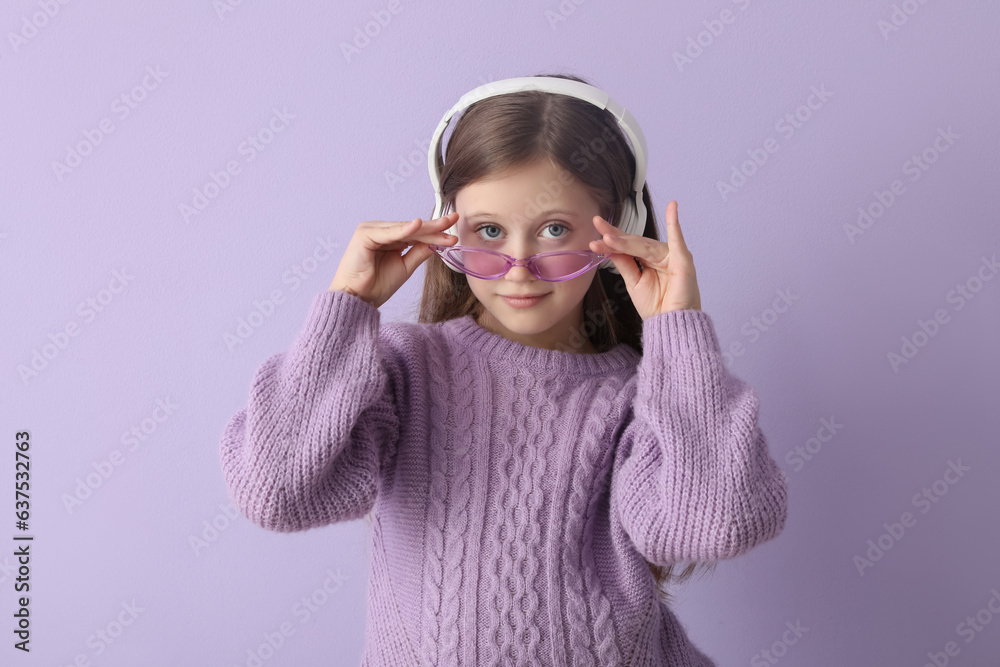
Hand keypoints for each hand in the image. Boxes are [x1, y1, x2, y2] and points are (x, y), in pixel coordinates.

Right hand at [328, 212, 459, 308]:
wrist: (357, 299)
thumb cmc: (376, 285)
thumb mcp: (404, 267)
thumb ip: (418, 253)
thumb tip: (436, 244)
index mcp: (389, 238)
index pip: (416, 233)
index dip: (435, 233)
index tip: (453, 234)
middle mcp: (380, 230)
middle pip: (412, 228)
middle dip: (434, 227)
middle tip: (454, 221)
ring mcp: (371, 230)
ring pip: (404, 229)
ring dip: (425, 229)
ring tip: (444, 227)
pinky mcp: (364, 234)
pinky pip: (389, 232)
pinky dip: (403, 230)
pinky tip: (418, 225)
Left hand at [588, 200, 700, 320]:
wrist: (671, 324)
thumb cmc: (656, 306)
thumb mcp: (634, 282)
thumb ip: (624, 263)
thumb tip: (608, 247)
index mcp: (649, 259)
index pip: (628, 246)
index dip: (612, 239)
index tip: (594, 236)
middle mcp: (660, 254)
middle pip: (634, 242)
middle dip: (614, 238)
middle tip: (597, 226)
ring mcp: (672, 256)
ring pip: (644, 245)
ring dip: (625, 240)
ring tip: (607, 236)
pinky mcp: (683, 260)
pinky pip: (678, 240)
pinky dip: (675, 224)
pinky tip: (672, 208)